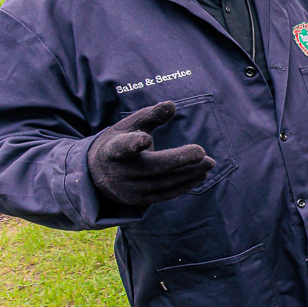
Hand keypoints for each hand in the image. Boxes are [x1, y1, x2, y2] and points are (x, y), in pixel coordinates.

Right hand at [87, 101, 214, 205]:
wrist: (98, 175)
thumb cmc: (120, 143)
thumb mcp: (129, 126)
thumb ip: (150, 115)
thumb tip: (172, 105)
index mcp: (113, 150)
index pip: (122, 147)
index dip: (132, 144)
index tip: (144, 139)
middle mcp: (120, 173)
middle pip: (152, 168)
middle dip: (179, 161)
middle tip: (203, 153)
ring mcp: (130, 190)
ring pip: (164, 183)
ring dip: (189, 174)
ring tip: (209, 164)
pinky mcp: (140, 201)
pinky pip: (166, 194)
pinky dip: (185, 185)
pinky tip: (200, 175)